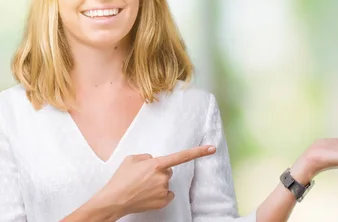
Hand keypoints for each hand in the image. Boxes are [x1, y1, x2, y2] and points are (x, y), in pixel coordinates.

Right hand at [94, 145, 216, 217]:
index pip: (182, 156)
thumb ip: (147, 156)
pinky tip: (147, 195)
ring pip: (166, 183)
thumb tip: (153, 160)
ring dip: (157, 183)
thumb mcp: (132, 159)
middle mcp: (163, 176)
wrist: (114, 200)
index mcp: (157, 164)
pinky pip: (167, 194)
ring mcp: (164, 189)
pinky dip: (160, 194)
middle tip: (143, 177)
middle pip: (168, 171)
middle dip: (159, 172)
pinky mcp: (164, 201)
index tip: (212, 148)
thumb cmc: (121, 179)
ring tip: (141, 187)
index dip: (199, 152)